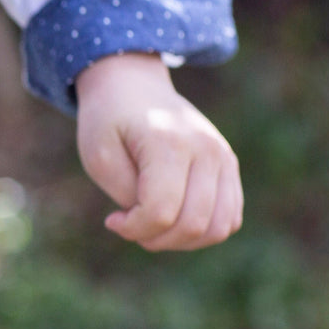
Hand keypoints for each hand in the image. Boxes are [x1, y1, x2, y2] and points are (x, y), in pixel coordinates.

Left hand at [74, 52, 241, 250]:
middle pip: (192, 224)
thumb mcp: (98, 155)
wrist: (132, 87)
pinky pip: (230, 218)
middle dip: (155, 239)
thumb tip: (156, 221)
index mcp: (168, 143)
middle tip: (129, 225)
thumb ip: (126, 192)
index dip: (134, 228)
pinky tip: (171, 219)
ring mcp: (223, 157)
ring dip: (181, 241)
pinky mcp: (229, 165)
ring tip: (151, 225)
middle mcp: (206, 150)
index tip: (112, 220)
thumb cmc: (108, 121)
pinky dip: (201, 231)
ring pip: (218, 227)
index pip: (161, 211)